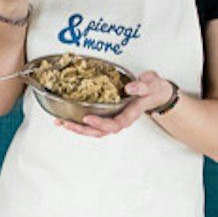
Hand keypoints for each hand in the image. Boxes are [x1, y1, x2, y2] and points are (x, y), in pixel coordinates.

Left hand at [54, 70, 174, 138]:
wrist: (155, 92)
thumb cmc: (153, 89)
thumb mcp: (151, 85)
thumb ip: (142, 87)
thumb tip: (129, 88)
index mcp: (131, 114)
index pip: (115, 124)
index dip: (100, 124)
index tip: (87, 118)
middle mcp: (121, 119)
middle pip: (101, 132)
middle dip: (82, 129)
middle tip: (67, 123)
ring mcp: (114, 118)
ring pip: (95, 130)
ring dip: (78, 128)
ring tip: (62, 123)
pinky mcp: (108, 115)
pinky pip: (93, 124)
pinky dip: (79, 123)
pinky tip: (67, 119)